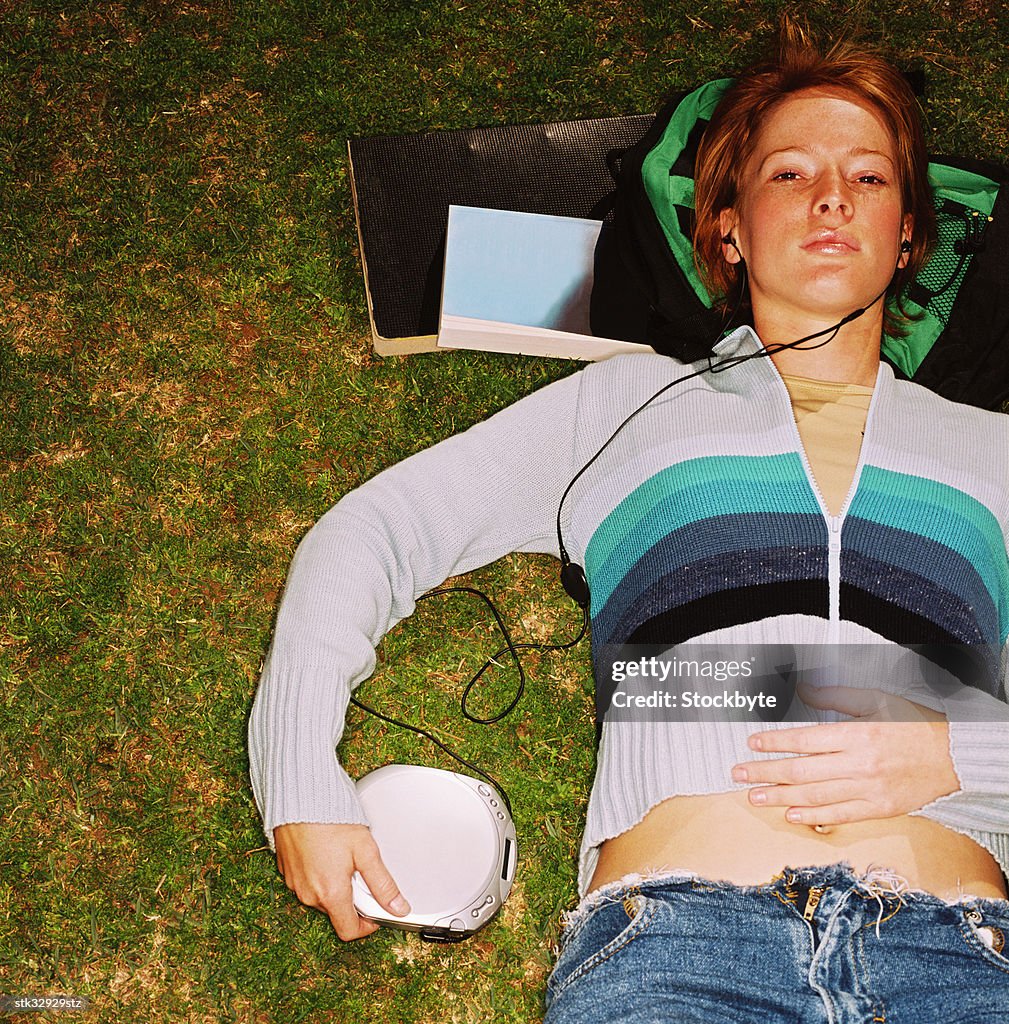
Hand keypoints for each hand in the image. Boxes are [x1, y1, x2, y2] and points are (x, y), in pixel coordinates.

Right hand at [274, 822, 409, 939]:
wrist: (299, 800)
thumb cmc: (330, 821)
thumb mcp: (365, 850)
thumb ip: (383, 883)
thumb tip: (399, 907)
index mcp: (331, 894)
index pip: (349, 931)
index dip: (367, 926)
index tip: (376, 912)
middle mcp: (309, 895)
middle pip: (336, 912)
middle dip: (352, 899)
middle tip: (361, 872)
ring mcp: (296, 885)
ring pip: (322, 898)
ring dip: (335, 886)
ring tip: (343, 857)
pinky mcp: (287, 872)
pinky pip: (308, 884)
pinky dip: (320, 876)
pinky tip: (327, 853)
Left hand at [730, 686, 960, 826]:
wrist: (955, 757)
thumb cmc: (914, 724)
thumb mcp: (876, 699)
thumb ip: (836, 695)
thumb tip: (802, 688)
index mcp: (856, 735)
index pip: (804, 740)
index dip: (774, 743)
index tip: (752, 744)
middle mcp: (859, 765)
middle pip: (802, 771)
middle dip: (766, 772)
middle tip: (739, 774)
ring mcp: (868, 790)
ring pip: (815, 797)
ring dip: (780, 797)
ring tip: (755, 796)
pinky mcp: (879, 809)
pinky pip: (840, 816)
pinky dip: (813, 817)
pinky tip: (791, 814)